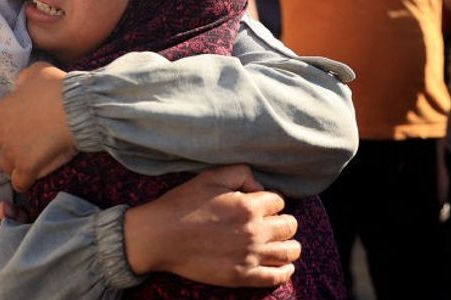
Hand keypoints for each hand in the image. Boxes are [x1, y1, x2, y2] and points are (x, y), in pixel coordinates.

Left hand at [0, 62, 73, 190]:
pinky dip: (25, 180)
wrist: (74, 107)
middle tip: (39, 139)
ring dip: (17, 162)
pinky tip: (35, 176)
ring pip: (7, 164)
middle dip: (17, 142)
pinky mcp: (26, 168)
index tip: (35, 122)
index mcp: (1, 111)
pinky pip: (19, 182)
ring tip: (36, 159)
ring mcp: (12, 152)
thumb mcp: (37, 71)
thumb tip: (20, 85)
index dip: (19, 122)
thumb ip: (24, 79)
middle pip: (5, 143)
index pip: (4, 121)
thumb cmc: (56, 87)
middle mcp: (1, 133)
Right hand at [124, 165, 299, 287]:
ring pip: (289, 252)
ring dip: (290, 245)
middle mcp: (255, 231)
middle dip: (284, 222)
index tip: (262, 206)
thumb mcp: (210, 176)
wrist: (160, 236)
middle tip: (273, 224)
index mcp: (248, 206)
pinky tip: (284, 267)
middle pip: (289, 226)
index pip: (279, 202)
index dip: (271, 202)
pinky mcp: (242, 276)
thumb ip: (241, 173)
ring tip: (284, 244)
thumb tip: (259, 187)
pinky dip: (285, 271)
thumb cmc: (183, 204)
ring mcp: (250, 256)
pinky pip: (276, 277)